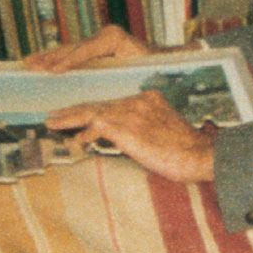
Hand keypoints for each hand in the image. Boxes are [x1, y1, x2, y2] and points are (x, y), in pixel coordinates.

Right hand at [24, 24, 153, 72]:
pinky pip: (73, 53)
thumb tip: (97, 87)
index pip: (85, 51)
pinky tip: (42, 63)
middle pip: (72, 48)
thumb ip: (116, 77)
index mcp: (114, 38)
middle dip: (50, 58)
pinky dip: (57, 59)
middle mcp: (105, 35)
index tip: (52, 72)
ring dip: (48, 57)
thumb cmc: (154, 70)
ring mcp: (100, 39)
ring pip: (69, 49)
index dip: (67, 62)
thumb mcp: (137, 73)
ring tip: (29, 63)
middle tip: (31, 66)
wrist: (166, 61)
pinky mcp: (97, 46)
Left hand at [46, 89, 216, 183]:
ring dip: (69, 118)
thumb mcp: (161, 130)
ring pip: (93, 111)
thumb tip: (116, 138)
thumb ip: (139, 129)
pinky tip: (77, 140)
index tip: (76, 114)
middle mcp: (138, 100)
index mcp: (148, 98)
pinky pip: (98, 126)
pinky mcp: (128, 129)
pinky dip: (85, 132)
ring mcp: (132, 113)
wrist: (200, 155)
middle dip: (73, 110)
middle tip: (54, 116)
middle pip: (99, 103)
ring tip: (52, 122)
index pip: (112, 102)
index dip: (91, 109)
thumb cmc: (184, 150)